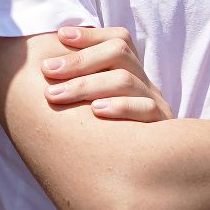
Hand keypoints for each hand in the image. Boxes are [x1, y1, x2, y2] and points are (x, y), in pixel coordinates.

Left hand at [41, 25, 172, 121]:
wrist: (144, 175)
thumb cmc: (104, 133)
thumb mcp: (93, 101)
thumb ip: (76, 79)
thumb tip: (49, 53)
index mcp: (131, 72)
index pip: (119, 39)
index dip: (91, 35)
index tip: (61, 36)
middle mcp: (144, 83)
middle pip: (119, 53)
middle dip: (79, 60)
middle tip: (47, 70)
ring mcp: (155, 102)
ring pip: (126, 80)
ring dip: (87, 85)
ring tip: (57, 94)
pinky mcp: (162, 126)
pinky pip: (146, 109)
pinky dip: (119, 107)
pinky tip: (95, 111)